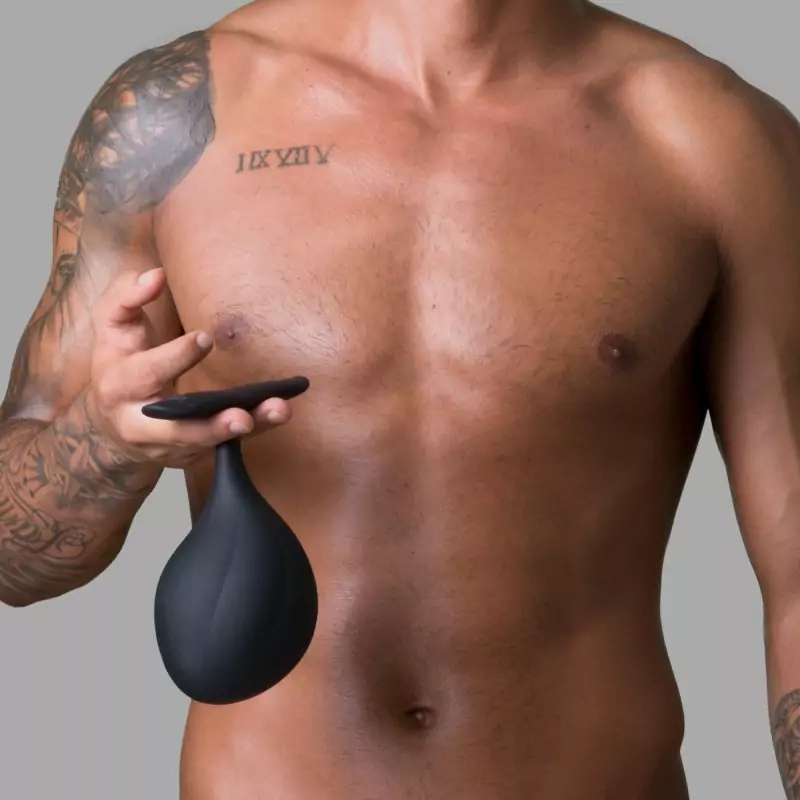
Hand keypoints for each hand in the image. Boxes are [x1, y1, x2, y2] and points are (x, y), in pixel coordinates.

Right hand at [85, 268, 290, 467]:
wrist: (109, 426)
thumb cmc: (119, 363)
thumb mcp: (111, 326)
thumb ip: (126, 296)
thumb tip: (156, 275)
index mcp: (119, 385)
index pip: (147, 372)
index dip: (176, 357)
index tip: (206, 339)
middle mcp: (140, 424)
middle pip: (175, 429)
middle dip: (209, 425)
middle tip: (241, 415)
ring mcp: (166, 445)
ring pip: (206, 442)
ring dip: (242, 429)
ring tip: (276, 412)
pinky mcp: (189, 453)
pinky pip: (224, 444)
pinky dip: (254, 430)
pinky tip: (278, 414)